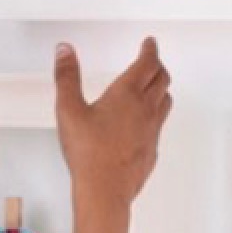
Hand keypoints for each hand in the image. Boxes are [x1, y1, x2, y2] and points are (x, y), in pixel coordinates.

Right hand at [53, 38, 170, 215]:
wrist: (105, 189)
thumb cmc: (89, 153)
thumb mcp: (68, 109)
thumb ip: (66, 77)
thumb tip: (65, 52)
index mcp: (127, 93)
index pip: (148, 63)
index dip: (150, 49)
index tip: (150, 43)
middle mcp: (145, 109)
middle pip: (162, 79)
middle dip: (158, 65)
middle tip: (153, 60)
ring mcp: (152, 130)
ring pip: (166, 101)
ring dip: (162, 88)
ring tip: (155, 85)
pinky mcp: (152, 149)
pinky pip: (160, 125)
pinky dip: (157, 114)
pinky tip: (147, 121)